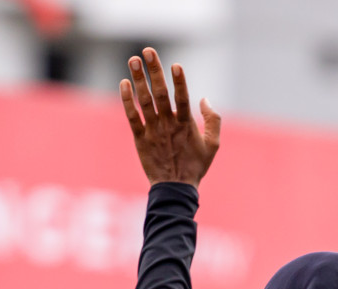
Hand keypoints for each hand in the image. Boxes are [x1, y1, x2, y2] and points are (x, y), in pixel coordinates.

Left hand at [119, 48, 220, 187]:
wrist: (174, 189)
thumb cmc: (195, 166)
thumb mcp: (213, 145)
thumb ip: (213, 120)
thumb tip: (204, 99)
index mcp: (187, 125)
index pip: (183, 98)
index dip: (180, 81)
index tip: (176, 64)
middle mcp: (169, 125)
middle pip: (161, 93)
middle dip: (155, 71)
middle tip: (148, 51)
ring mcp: (153, 131)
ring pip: (145, 101)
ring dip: (139, 79)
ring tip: (133, 59)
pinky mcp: (140, 138)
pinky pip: (132, 117)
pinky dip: (127, 101)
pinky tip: (124, 84)